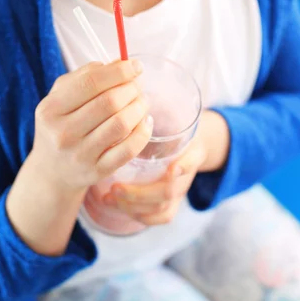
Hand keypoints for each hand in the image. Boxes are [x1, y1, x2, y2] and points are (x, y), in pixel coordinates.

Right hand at [31, 59, 152, 192]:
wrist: (51, 172)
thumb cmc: (61, 125)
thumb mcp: (61, 97)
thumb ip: (86, 75)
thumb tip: (119, 62)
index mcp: (51, 109)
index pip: (90, 82)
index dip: (118, 71)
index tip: (135, 66)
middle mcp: (63, 133)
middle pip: (109, 102)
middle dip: (131, 88)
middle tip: (138, 85)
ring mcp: (80, 154)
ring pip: (121, 124)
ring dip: (139, 108)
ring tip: (142, 101)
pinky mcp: (97, 171)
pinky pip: (128, 150)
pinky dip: (143, 132)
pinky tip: (145, 122)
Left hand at [103, 110, 229, 225]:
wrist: (190, 141)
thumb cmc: (173, 123)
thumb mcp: (172, 111)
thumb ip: (156, 104)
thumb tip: (126, 83)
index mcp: (190, 147)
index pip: (190, 161)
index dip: (183, 167)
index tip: (169, 168)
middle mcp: (186, 172)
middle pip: (170, 191)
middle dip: (141, 193)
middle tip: (114, 187)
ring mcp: (179, 189)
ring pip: (162, 209)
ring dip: (134, 206)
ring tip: (108, 196)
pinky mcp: (170, 201)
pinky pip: (160, 217)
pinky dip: (139, 217)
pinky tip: (114, 205)